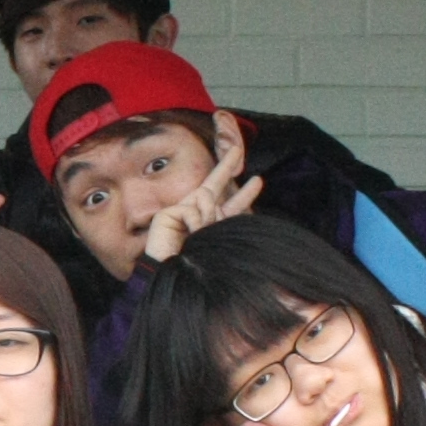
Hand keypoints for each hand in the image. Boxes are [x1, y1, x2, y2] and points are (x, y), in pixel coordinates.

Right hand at [139, 111, 264, 263]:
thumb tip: (213, 203)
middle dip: (226, 166)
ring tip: (198, 233)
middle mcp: (197, 216)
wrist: (175, 277)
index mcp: (213, 226)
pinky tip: (187, 233)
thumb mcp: (220, 240)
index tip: (258, 180)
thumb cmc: (199, 266)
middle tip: (237, 149)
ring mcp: (180, 213)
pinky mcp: (167, 214)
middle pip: (214, 186)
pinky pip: (191, 209)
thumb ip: (223, 221)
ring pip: (206, 197)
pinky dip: (194, 221)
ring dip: (208, 216)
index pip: (232, 207)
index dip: (245, 193)